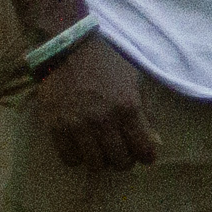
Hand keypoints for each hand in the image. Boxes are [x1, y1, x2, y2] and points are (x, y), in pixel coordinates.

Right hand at [34, 33, 159, 173]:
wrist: (69, 47)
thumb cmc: (107, 62)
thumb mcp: (135, 81)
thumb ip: (146, 112)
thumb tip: (154, 142)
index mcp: (128, 107)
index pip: (144, 150)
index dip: (146, 156)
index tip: (143, 154)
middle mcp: (105, 119)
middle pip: (120, 162)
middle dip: (125, 160)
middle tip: (121, 150)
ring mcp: (79, 125)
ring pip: (96, 165)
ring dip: (102, 161)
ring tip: (101, 150)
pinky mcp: (56, 127)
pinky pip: (70, 158)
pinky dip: (78, 157)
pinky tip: (81, 146)